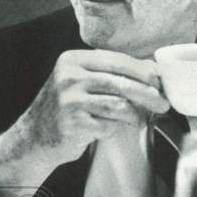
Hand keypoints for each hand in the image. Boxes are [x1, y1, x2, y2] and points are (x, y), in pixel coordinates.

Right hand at [0, 49, 169, 188]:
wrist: (34, 137)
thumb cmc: (64, 109)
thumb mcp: (78, 82)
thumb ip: (107, 74)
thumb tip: (151, 71)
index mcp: (72, 60)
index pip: (116, 60)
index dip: (142, 70)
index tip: (158, 80)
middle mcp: (69, 77)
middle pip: (121, 82)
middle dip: (147, 93)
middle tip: (162, 103)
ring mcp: (70, 101)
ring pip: (119, 105)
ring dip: (133, 115)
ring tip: (137, 119)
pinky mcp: (74, 124)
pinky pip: (108, 125)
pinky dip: (112, 129)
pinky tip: (104, 129)